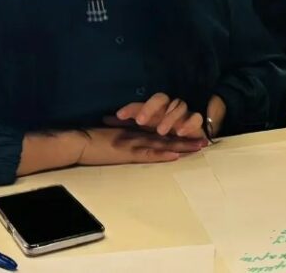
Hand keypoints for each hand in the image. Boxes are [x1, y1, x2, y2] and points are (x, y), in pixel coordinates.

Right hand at [76, 127, 206, 165]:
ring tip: (199, 147)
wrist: (79, 142)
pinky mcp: (127, 152)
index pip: (163, 132)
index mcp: (138, 132)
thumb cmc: (95, 141)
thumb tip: (139, 139)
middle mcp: (139, 135)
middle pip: (168, 136)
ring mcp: (134, 143)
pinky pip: (148, 153)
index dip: (179, 133)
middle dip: (187, 138)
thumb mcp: (116, 138)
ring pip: (163, 143)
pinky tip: (175, 154)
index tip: (195, 135)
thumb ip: (129, 136)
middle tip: (206, 140)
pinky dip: (162, 154)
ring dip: (182, 145)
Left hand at [113, 93, 205, 137]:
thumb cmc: (161, 128)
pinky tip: (180, 133)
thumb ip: (125, 123)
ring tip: (161, 131)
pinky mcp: (195, 121)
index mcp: (154, 107)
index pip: (141, 103)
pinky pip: (195, 118)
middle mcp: (168, 106)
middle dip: (150, 109)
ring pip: (179, 107)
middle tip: (140, 122)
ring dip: (169, 119)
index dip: (131, 108)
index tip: (118, 116)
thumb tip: (104, 119)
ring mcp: (183, 112)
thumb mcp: (142, 128)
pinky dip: (188, 124)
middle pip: (161, 99)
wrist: (188, 132)